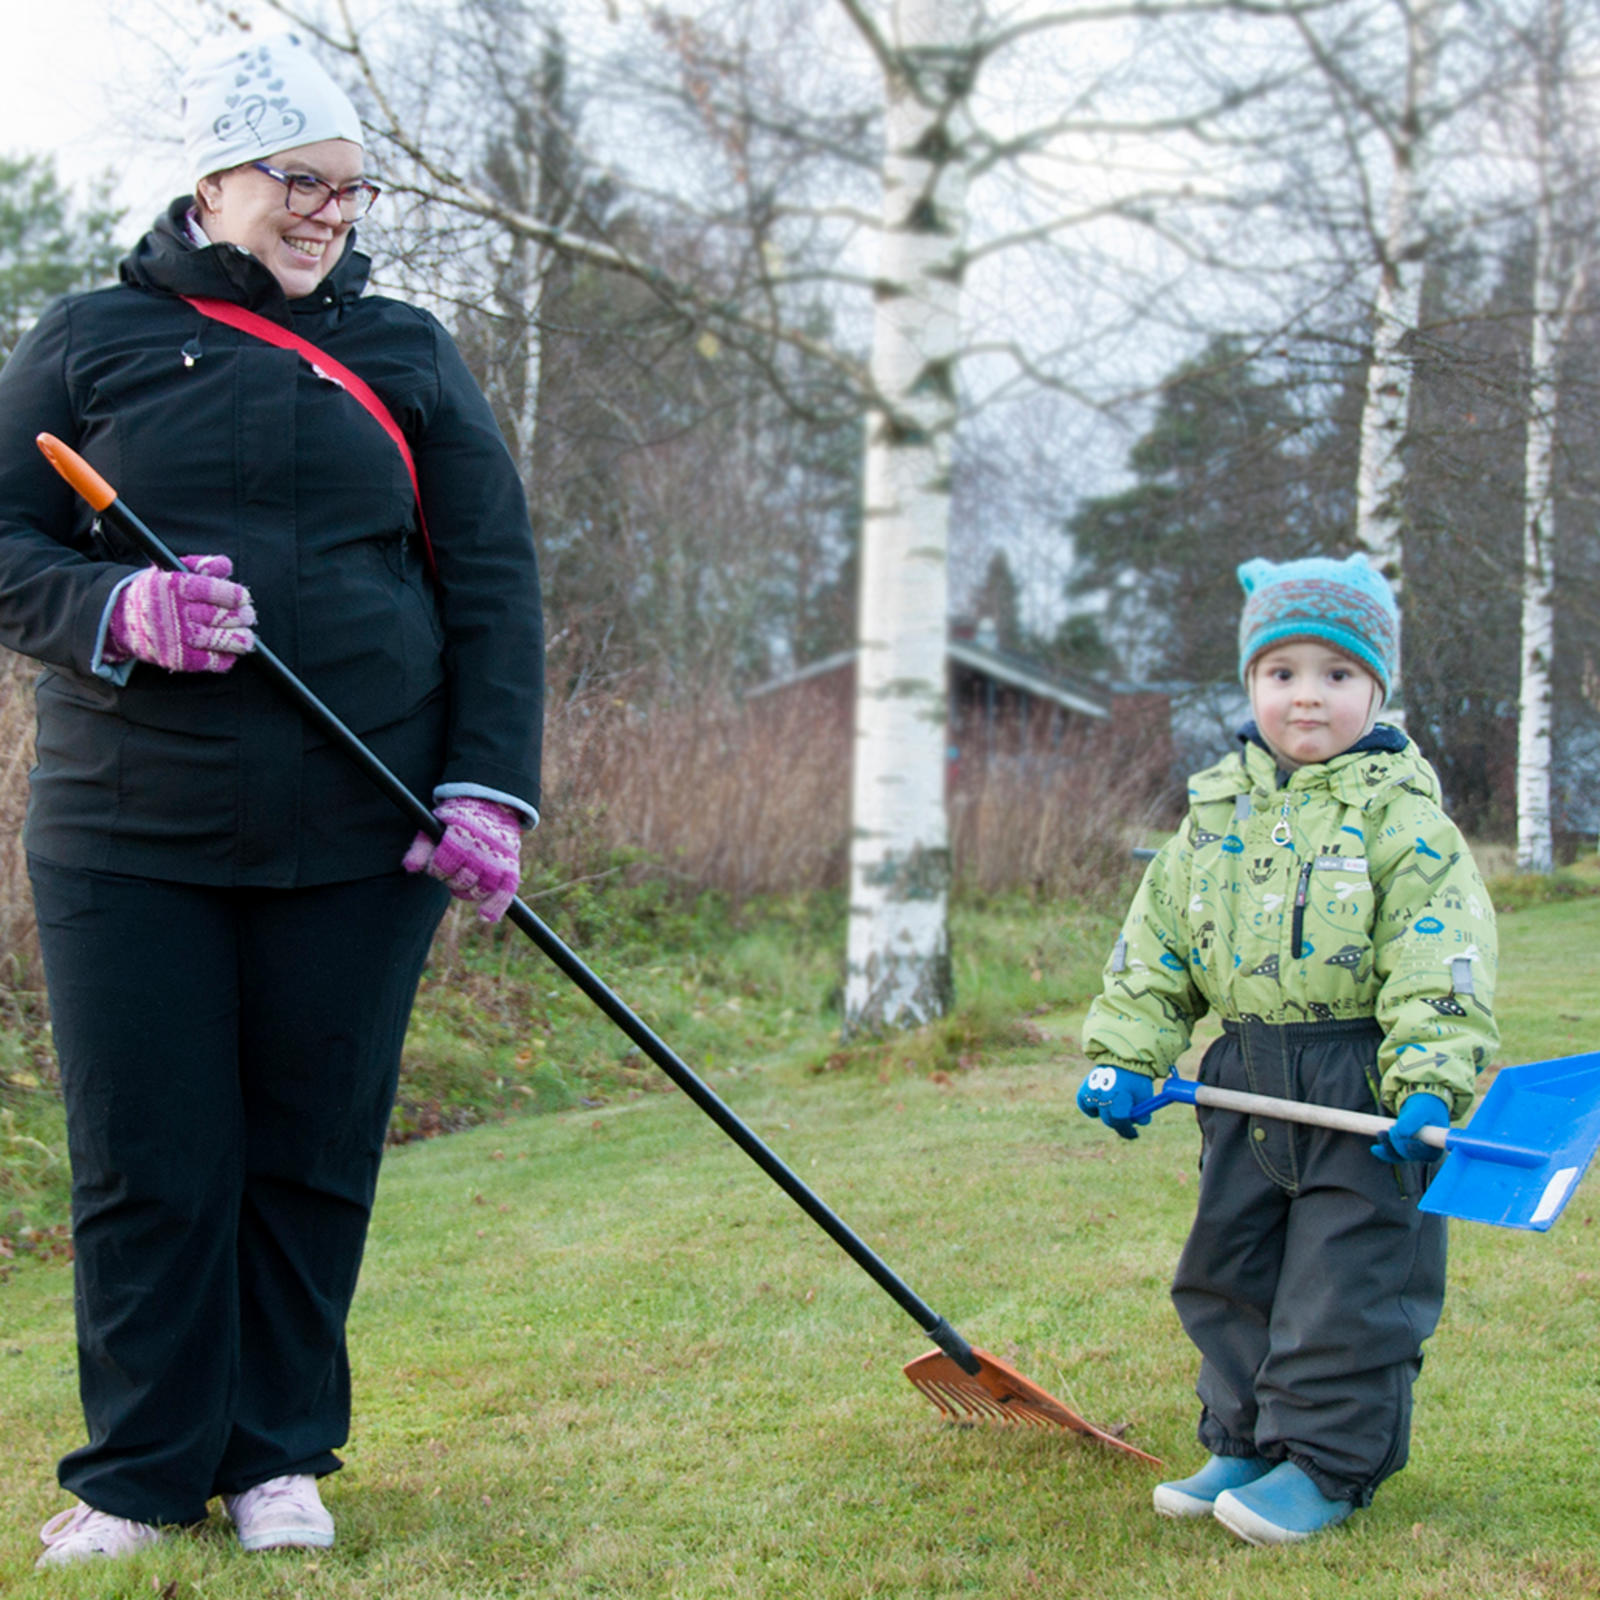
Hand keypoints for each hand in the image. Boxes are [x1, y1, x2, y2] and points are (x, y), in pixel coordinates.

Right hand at [107, 555, 255, 672]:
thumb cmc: (155, 593)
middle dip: (242, 617)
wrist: (120, 618)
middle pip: (220, 616)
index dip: (235, 595)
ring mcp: (176, 637)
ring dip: (240, 640)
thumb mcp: (171, 571)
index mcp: (174, 586)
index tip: (244, 598)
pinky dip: (225, 659)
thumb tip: (226, 565)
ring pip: (219, 640)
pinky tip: (232, 653)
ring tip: (247, 638)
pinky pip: (209, 661)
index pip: (213, 589)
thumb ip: (200, 566)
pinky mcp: (177, 658)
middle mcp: (175, 611)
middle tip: (249, 616)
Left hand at [402, 797, 522, 922]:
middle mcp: (482, 849)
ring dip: (468, 892)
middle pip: (460, 880)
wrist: (493, 806)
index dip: (435, 869)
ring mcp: (498, 860)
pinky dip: (496, 906)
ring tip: (465, 881)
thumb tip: (411, 868)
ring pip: (479, 890)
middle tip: (452, 871)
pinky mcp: (511, 867)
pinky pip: (505, 892)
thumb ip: (421, 846)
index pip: (442, 865)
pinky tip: (485, 916)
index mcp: (462, 835)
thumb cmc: (459, 818)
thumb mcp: (436, 824)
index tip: (437, 864)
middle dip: (451, 880)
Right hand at [1077, 1064, 1154, 1139]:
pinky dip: (1090, 1107)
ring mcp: (1092, 1094)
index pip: (1121, 1123)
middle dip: (1119, 1123)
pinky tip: (1098, 1105)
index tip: (1134, 1134)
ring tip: (1113, 1107)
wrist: (1121, 1056)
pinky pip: (1085, 1104)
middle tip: (1126, 1123)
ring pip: (1097, 1113)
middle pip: (1109, 1120)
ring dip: (1106, 1113)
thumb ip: (1142, 1111)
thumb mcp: (1145, 1094)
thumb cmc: (1135, 1076)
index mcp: (1119, 1101)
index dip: (1128, 1131)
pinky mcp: (1084, 1088)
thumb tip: (1140, 1122)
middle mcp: (1103, 1099)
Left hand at [1371, 1091, 1449, 1164]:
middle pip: (1409, 1154)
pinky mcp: (1404, 1150)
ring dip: (1388, 1146)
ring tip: (1381, 1133)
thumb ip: (1411, 1121)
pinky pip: (1393, 1155)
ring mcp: (1414, 1152)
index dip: (1414, 1149)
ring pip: (1398, 1155)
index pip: (1425, 1153)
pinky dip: (1383, 1151)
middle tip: (1392, 1128)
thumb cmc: (1425, 1108)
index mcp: (1436, 1145)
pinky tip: (1374, 1149)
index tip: (1406, 1141)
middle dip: (1397, 1142)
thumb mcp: (1419, 1111)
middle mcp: (1426, 1153)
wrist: (1423, 1106)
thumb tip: (1399, 1133)